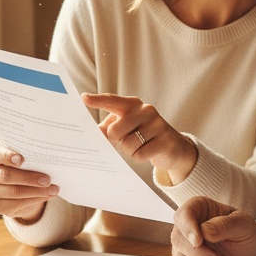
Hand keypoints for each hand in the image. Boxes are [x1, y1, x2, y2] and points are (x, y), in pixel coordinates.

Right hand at [0, 145, 58, 224]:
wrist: (19, 185)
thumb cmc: (23, 165)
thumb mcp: (24, 157)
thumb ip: (29, 156)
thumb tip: (48, 159)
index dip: (7, 156)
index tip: (22, 159)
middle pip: (6, 176)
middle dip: (29, 178)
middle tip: (47, 179)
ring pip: (15, 192)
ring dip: (37, 191)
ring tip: (53, 189)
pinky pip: (18, 204)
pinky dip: (35, 199)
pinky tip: (47, 195)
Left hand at [83, 93, 197, 183]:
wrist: (172, 146)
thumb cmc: (141, 135)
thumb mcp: (125, 127)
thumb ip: (109, 127)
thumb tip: (95, 132)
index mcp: (132, 104)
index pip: (112, 101)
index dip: (98, 100)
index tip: (84, 98)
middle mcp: (146, 110)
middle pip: (115, 131)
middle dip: (117, 141)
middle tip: (127, 140)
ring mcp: (157, 124)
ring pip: (128, 145)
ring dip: (129, 151)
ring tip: (139, 146)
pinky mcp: (165, 140)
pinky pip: (140, 155)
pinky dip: (139, 157)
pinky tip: (148, 151)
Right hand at [171, 196, 255, 255]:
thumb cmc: (253, 235)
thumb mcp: (244, 225)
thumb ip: (224, 225)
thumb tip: (205, 231)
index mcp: (198, 209)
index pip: (183, 216)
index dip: (188, 229)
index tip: (201, 241)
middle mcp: (188, 227)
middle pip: (178, 242)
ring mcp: (185, 249)